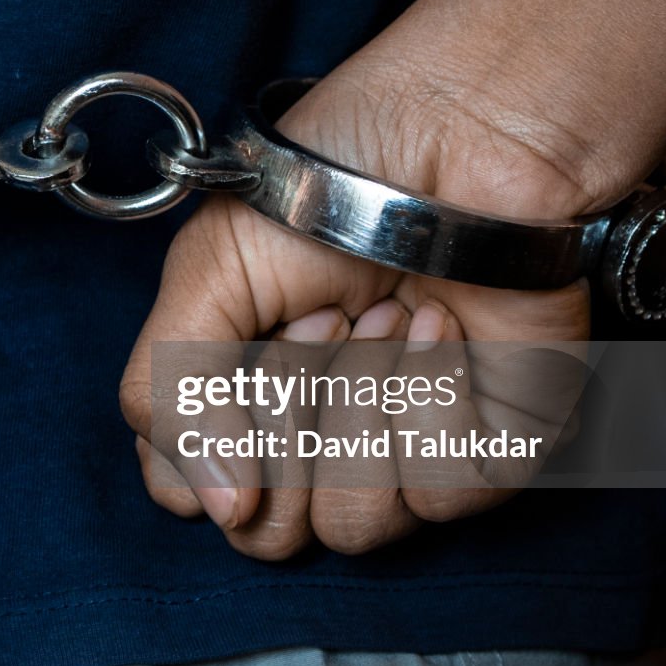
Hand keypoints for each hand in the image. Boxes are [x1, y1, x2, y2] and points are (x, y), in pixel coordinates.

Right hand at [119, 56, 600, 559]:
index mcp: (237, 407)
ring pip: (357, 528)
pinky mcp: (493, 449)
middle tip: (323, 317)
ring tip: (387, 311)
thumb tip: (221, 509)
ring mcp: (404, 456)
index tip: (238, 352)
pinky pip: (447, 495)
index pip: (193, 501)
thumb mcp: (207, 274)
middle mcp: (317, 446)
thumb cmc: (334, 185)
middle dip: (288, 416)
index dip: (206, 443)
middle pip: (270, 533)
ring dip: (363, 403)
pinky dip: (435, 401)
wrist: (460, 132)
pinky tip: (441, 325)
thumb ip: (172, 392)